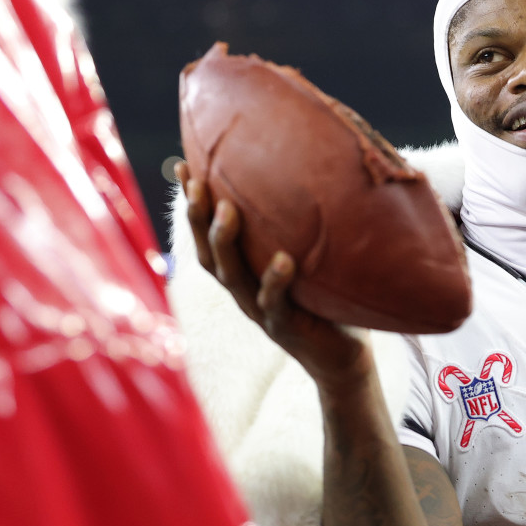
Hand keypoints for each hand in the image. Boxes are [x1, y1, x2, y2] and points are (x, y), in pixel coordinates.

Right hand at [176, 162, 371, 388]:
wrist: (342, 359)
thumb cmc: (326, 301)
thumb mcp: (307, 260)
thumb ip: (299, 227)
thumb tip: (312, 168)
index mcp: (244, 274)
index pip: (208, 236)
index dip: (192, 205)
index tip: (182, 165)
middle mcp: (244, 292)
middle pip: (210, 253)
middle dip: (198, 217)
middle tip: (196, 181)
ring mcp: (261, 312)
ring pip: (233, 276)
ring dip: (226, 242)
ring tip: (228, 209)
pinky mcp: (287, 330)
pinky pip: (276, 305)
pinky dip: (276, 282)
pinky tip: (284, 259)